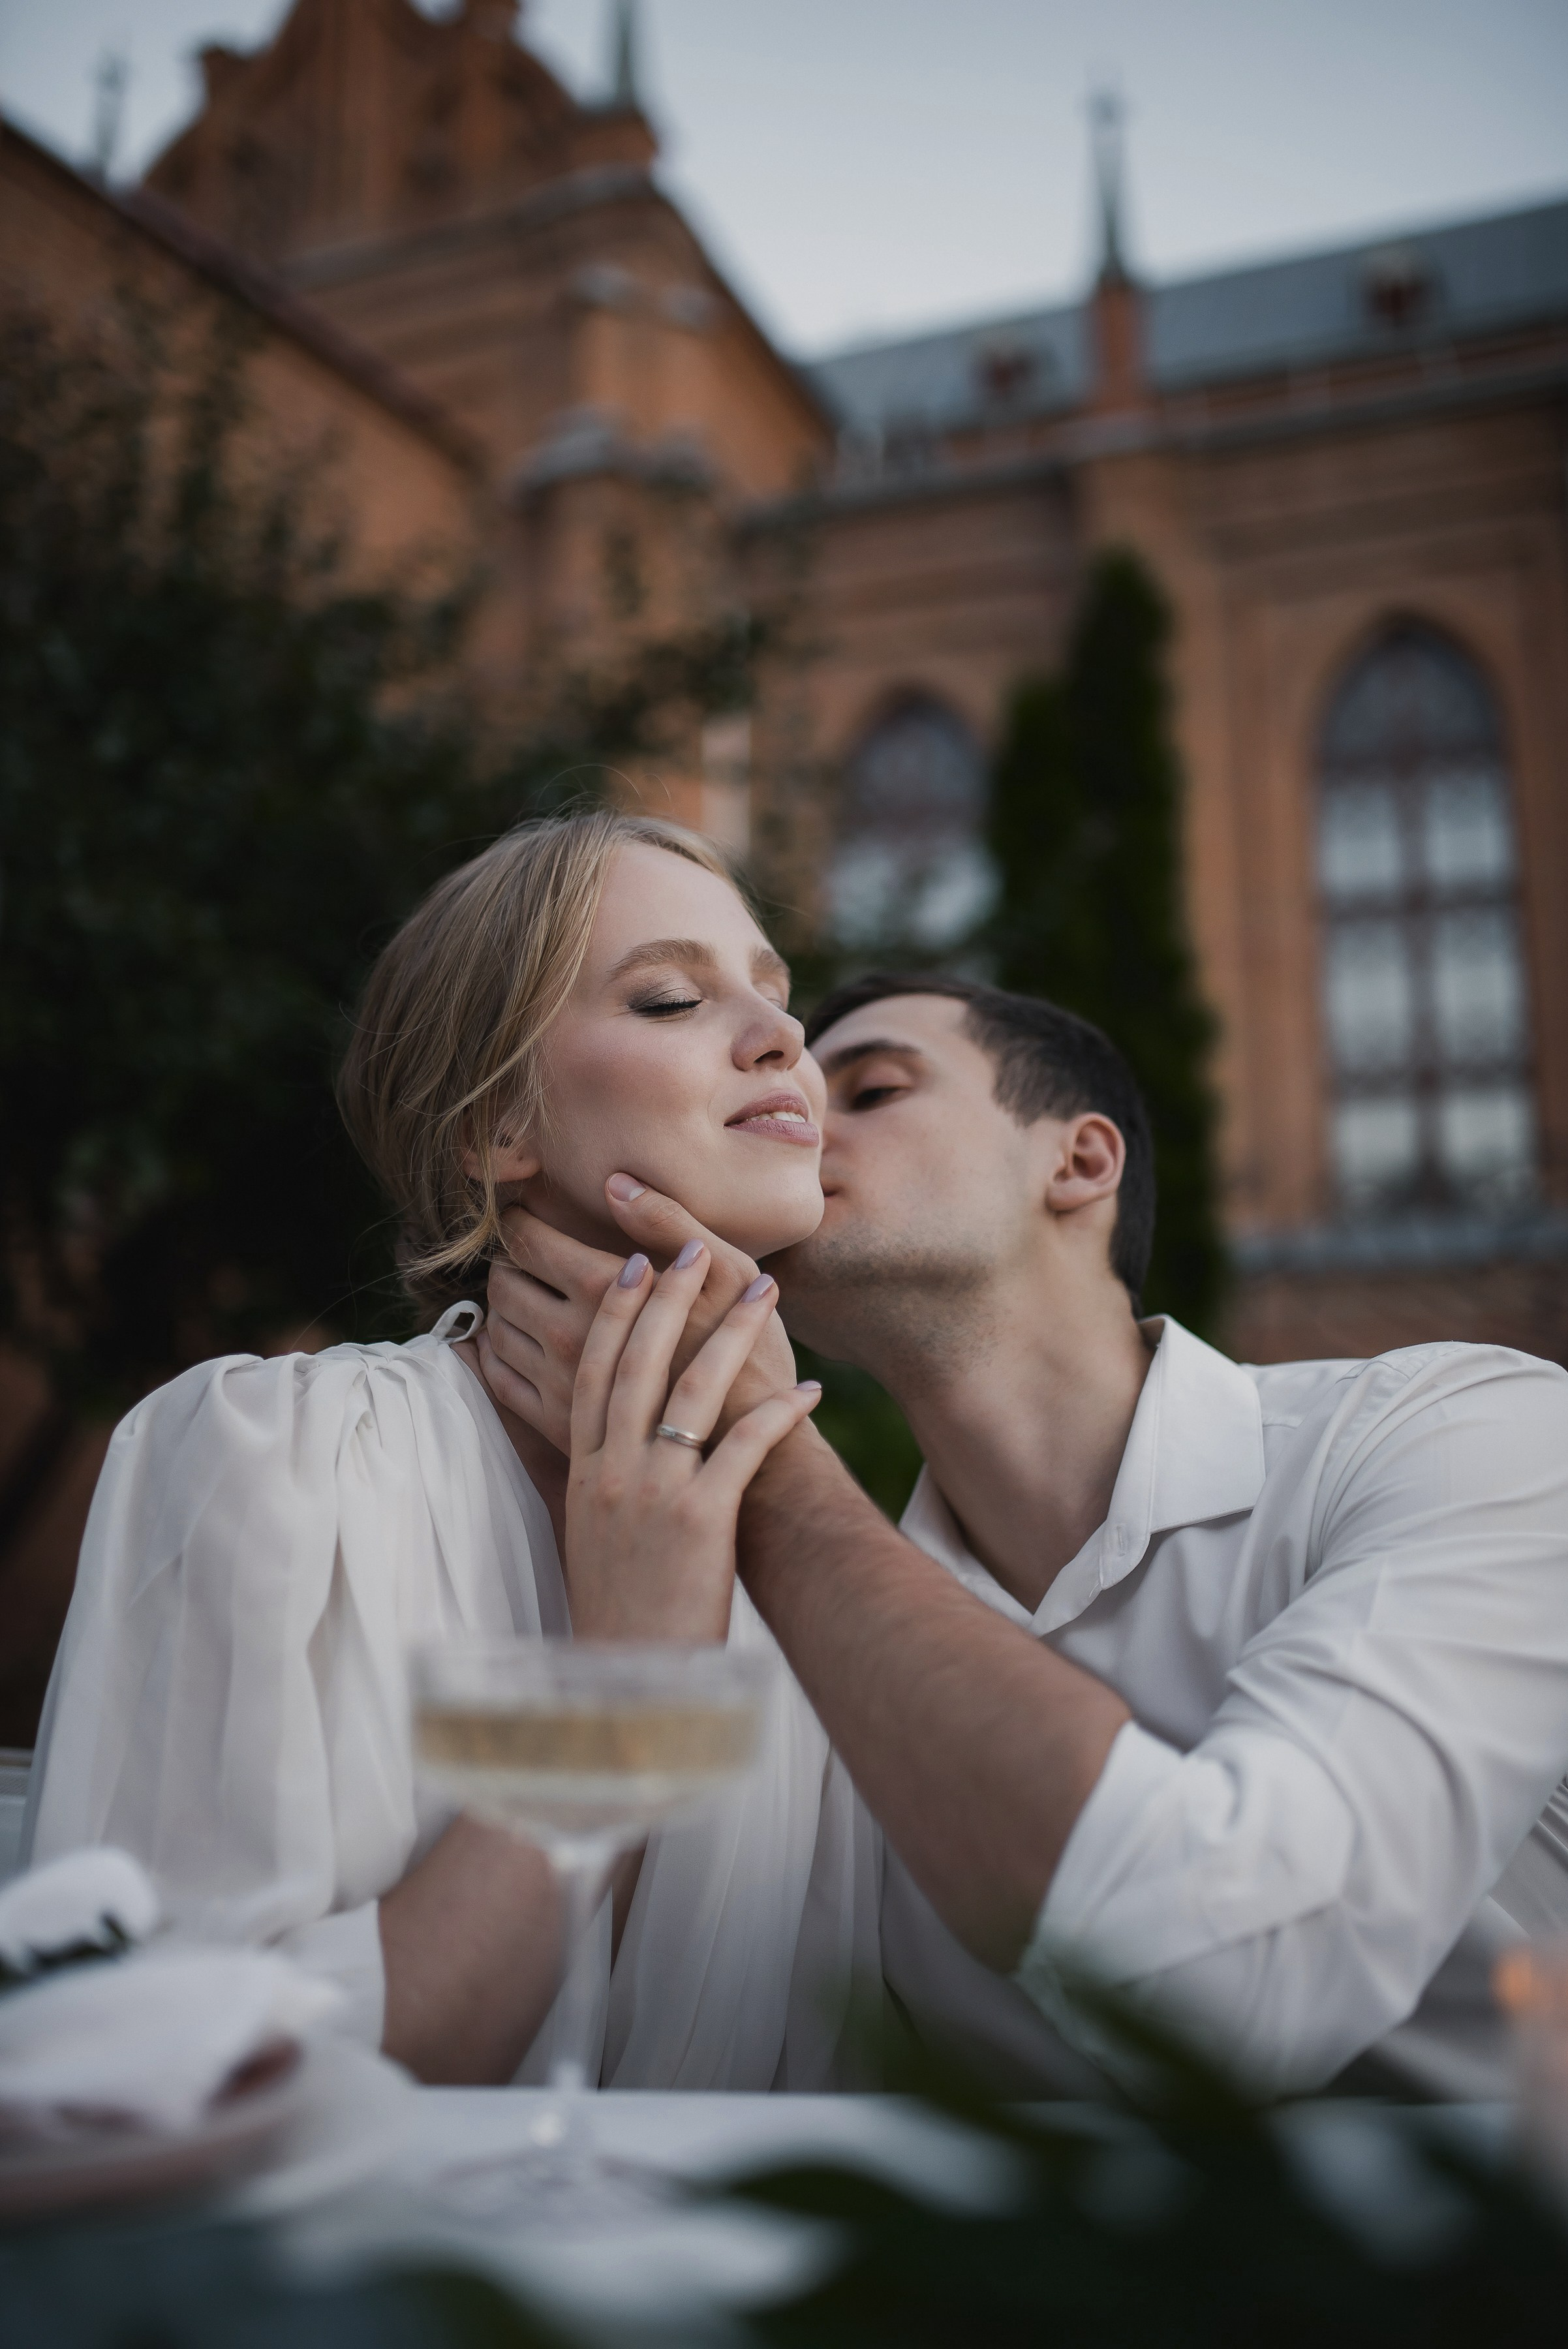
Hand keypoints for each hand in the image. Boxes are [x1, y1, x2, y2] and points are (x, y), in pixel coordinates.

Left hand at [480, 1178, 797, 1452]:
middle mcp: (567, 1339)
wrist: (756, 1470)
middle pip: (504, 1283)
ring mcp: (556, 1388)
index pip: (528, 1241)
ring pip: (498, 1330)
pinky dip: (495, 1356)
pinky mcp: (555, 1429)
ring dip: (502, 1307)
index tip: (525, 1214)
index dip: (520, 1221)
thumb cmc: (754, 1363)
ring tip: (524, 1294)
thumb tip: (616, 1184)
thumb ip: (670, 1223)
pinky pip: (500, 1382)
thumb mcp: (731, 1274)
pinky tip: (512, 1344)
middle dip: (509, 1262)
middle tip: (525, 1253)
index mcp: (603, 1293)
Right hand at [566, 1238, 819, 1641]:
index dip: (613, 1314)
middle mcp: (610, 1471)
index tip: (634, 1264)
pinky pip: (743, 1452)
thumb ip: (594, 1478)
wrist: (626, 1681)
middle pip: (636, 1364)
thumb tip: (603, 1437)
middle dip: (669, 1300)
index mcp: (583, 1470)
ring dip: (732, 1336)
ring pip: (690, 1393)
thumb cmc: (618, 1607)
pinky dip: (777, 1418)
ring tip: (765, 1293)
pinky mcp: (698, 1523)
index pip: (591, 1371)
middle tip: (696, 1249)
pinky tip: (810, 1393)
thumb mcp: (588, 1534)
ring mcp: (652, 1494)